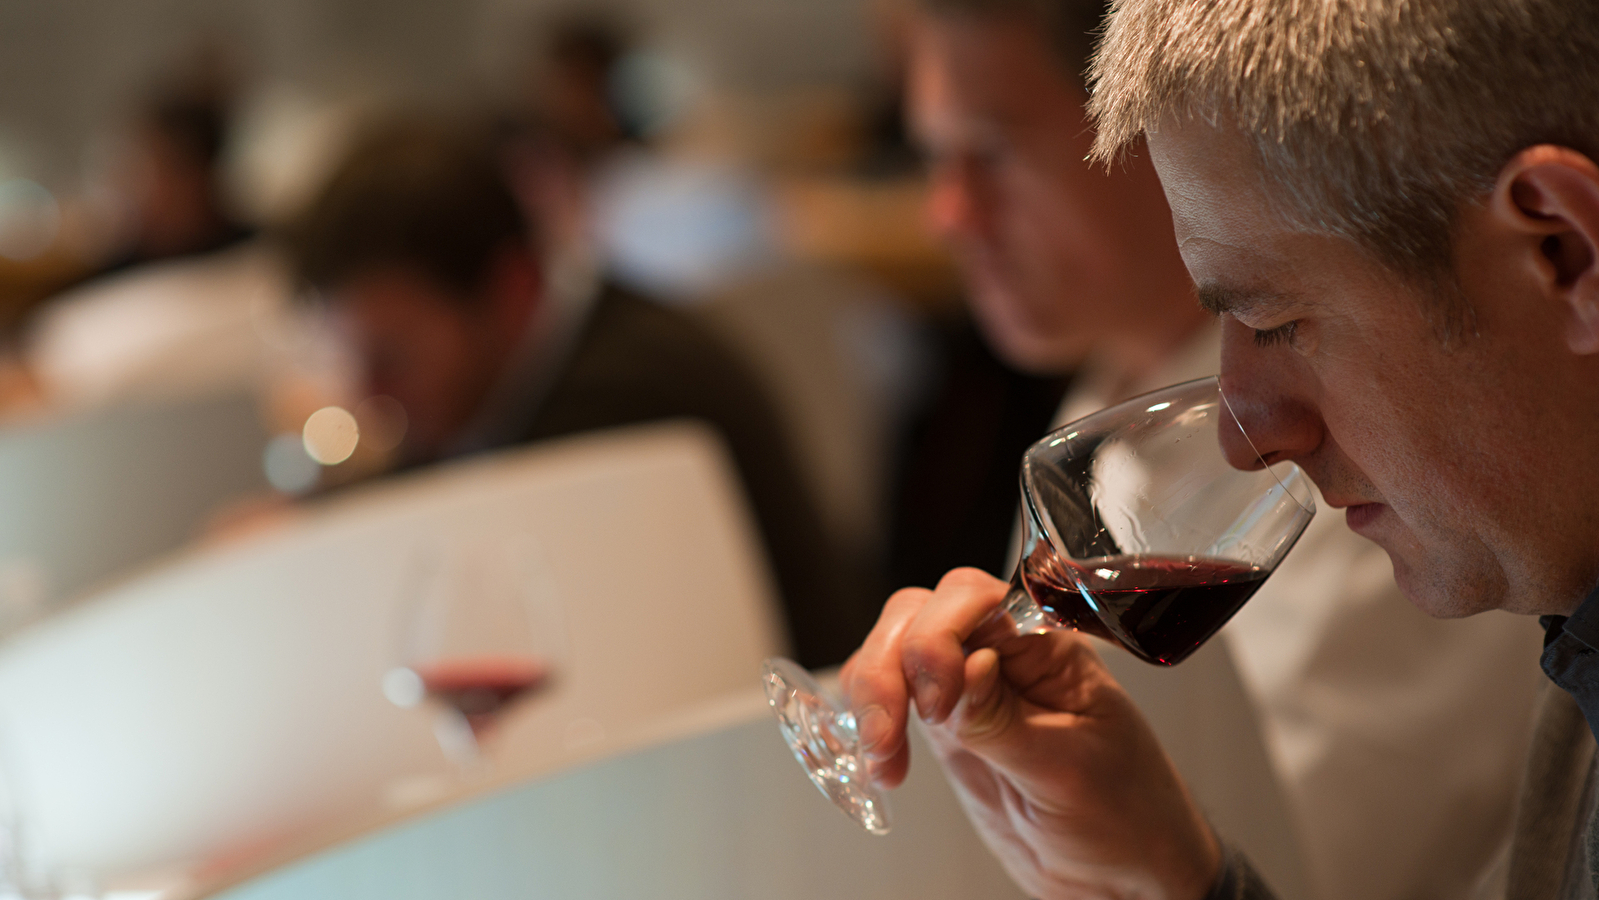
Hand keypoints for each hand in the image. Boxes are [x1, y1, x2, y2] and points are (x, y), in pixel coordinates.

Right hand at [840, 568, 1220, 899]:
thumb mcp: (1068, 772)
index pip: (975, 600)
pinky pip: (892, 697)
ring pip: (894, 649)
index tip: (935, 699)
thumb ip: (1004, 721)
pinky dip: (870, 722)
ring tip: (883, 756)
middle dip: (890, 666)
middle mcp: (1006, 653)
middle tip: (889, 732)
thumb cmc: (1127, 815)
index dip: (938, 636)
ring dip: (872, 695)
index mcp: (1050, 646)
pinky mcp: (948, 725)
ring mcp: (971, 687)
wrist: (1124, 874)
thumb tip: (963, 669)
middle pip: (919, 615)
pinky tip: (882, 763)